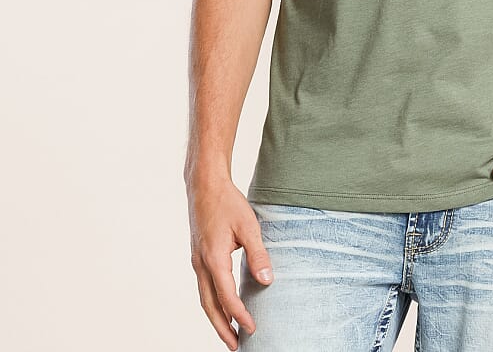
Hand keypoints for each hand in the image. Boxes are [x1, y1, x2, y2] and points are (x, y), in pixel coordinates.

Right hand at [186, 177, 273, 349]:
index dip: (240, 316)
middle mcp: (201, 264)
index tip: (253, 329)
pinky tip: (223, 305)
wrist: (204, 185)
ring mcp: (196, 261)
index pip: (227, 297)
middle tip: (236, 346)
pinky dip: (213, 302)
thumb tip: (267, 281)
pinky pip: (204, 287)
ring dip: (216, 318)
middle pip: (210, 306)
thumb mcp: (248, 226)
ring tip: (229, 333)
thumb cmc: (228, 202)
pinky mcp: (198, 256)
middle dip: (222, 328)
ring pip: (204, 299)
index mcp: (213, 259)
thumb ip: (258, 254)